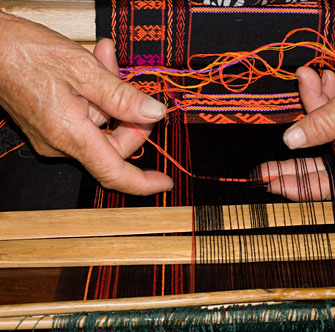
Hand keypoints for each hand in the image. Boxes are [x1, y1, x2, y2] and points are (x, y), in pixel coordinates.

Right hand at [0, 12, 172, 194]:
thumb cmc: (24, 53)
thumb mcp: (83, 70)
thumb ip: (122, 98)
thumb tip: (154, 113)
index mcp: (70, 135)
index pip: (114, 172)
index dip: (143, 182)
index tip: (164, 182)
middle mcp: (60, 143)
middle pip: (114, 143)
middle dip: (128, 110)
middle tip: (124, 73)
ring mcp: (53, 136)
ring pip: (101, 124)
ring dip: (110, 94)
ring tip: (103, 56)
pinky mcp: (50, 125)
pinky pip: (85, 118)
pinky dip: (95, 96)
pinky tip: (92, 67)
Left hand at [261, 18, 334, 199]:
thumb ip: (323, 122)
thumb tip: (291, 141)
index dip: (303, 185)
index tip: (274, 184)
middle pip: (327, 162)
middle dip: (297, 151)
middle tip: (263, 165)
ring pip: (329, 133)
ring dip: (315, 106)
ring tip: (306, 79)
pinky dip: (327, 100)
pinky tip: (320, 79)